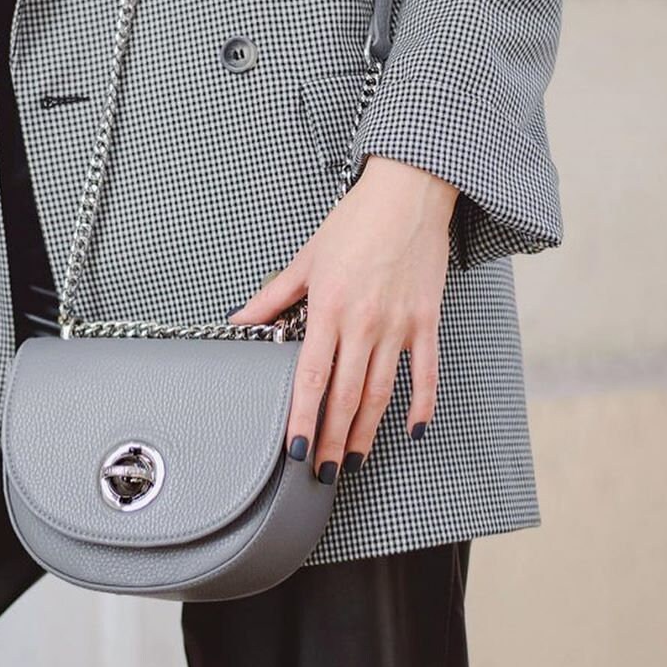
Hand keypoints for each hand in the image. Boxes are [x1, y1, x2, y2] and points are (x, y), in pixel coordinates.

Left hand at [227, 155, 458, 482]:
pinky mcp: (427, 321)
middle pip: (346, 396)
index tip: (295, 451)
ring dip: (367, 432)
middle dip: (332, 440)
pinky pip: (425, 373)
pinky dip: (420, 405)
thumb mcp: (307, 258)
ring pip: (382, 392)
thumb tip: (238, 320)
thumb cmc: (356, 222)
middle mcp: (364, 322)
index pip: (311, 377)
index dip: (303, 418)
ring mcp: (399, 325)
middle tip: (323, 473)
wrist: (408, 193)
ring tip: (355, 460)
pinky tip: (411, 430)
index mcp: (330, 308)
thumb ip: (272, 297)